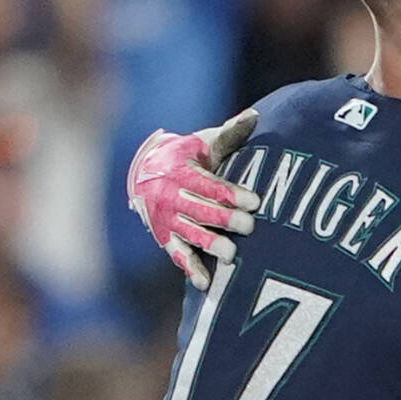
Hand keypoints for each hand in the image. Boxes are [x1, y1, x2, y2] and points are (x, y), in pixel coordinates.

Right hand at [127, 110, 260, 289]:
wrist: (145, 173)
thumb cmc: (188, 156)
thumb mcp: (205, 143)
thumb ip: (230, 134)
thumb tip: (254, 116)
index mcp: (181, 171)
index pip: (209, 184)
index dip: (231, 193)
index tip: (254, 201)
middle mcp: (170, 197)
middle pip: (200, 210)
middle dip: (225, 219)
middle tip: (250, 227)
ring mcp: (167, 220)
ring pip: (190, 234)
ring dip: (209, 244)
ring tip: (232, 255)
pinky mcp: (165, 239)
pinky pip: (177, 256)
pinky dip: (190, 269)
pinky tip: (205, 283)